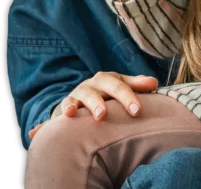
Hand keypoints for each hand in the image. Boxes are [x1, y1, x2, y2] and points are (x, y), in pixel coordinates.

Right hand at [28, 72, 158, 139]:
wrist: (86, 95)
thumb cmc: (110, 92)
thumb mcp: (123, 86)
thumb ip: (138, 85)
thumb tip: (155, 83)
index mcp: (108, 79)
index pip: (120, 85)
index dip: (128, 96)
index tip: (137, 110)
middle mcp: (91, 85)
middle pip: (97, 91)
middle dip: (100, 103)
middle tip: (103, 115)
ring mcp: (76, 96)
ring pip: (76, 101)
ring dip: (72, 107)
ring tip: (71, 114)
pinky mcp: (63, 109)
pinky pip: (56, 114)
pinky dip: (46, 123)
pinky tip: (37, 130)